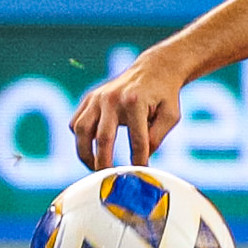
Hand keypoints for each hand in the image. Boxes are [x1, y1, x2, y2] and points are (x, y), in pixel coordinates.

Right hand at [69, 50, 185, 168]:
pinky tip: (91, 149)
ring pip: (81, 130)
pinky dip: (80, 139)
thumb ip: (157, 137)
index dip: (139, 160)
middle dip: (104, 162)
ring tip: (95, 168)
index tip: (141, 174)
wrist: (153, 70)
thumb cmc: (165, 96)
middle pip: (102, 138)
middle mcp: (112, 99)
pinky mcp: (89, 98)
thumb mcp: (171, 116)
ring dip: (84, 153)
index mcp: (135, 102)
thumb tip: (141, 159)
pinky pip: (77, 122)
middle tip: (108, 178)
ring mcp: (97, 98)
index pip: (137, 140)